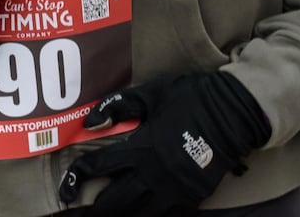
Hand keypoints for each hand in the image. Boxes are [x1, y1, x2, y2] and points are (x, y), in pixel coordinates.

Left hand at [60, 72, 269, 215]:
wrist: (233, 114)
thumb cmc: (189, 98)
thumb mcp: (150, 94)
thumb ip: (118, 107)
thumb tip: (90, 123)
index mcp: (141, 147)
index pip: (99, 167)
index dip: (77, 178)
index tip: (65, 189)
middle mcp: (154, 173)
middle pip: (116, 201)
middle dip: (96, 209)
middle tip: (82, 212)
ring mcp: (175, 189)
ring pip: (140, 213)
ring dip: (121, 214)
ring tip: (107, 215)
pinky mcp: (193, 197)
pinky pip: (166, 214)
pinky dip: (150, 214)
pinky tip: (141, 212)